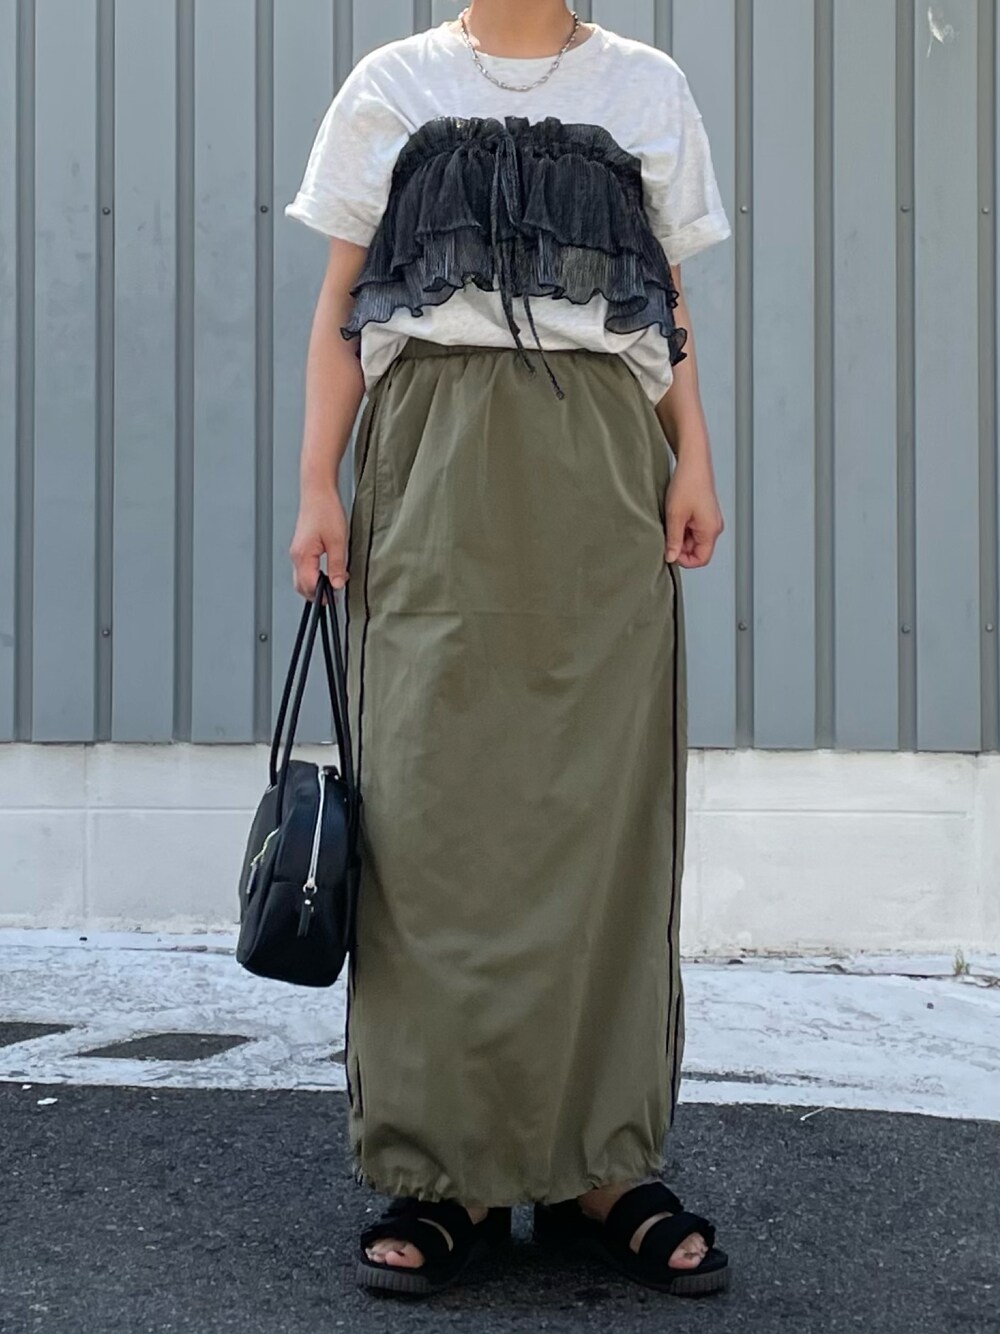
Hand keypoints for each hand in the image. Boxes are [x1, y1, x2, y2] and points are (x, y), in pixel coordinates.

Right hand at [289, 484, 349, 597]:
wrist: (318, 493)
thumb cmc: (326, 511)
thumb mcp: (337, 541)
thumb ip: (337, 566)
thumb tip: (337, 585)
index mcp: (303, 556)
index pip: (309, 586)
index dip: (323, 594)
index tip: (336, 595)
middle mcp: (296, 556)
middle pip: (301, 587)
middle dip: (316, 595)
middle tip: (334, 595)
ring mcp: (296, 553)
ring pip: (301, 580)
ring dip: (314, 586)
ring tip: (332, 583)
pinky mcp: (300, 549)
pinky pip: (303, 570)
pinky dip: (313, 576)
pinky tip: (326, 572)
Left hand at [663, 454, 723, 568]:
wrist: (693, 461)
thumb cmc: (688, 483)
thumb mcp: (675, 516)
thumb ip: (673, 540)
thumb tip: (671, 557)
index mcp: (711, 530)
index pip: (701, 559)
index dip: (684, 560)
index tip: (669, 553)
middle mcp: (714, 527)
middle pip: (697, 550)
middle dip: (680, 547)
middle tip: (666, 536)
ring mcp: (710, 520)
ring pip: (694, 540)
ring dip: (680, 536)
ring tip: (670, 523)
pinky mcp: (704, 514)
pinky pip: (694, 529)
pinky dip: (682, 527)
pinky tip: (674, 517)